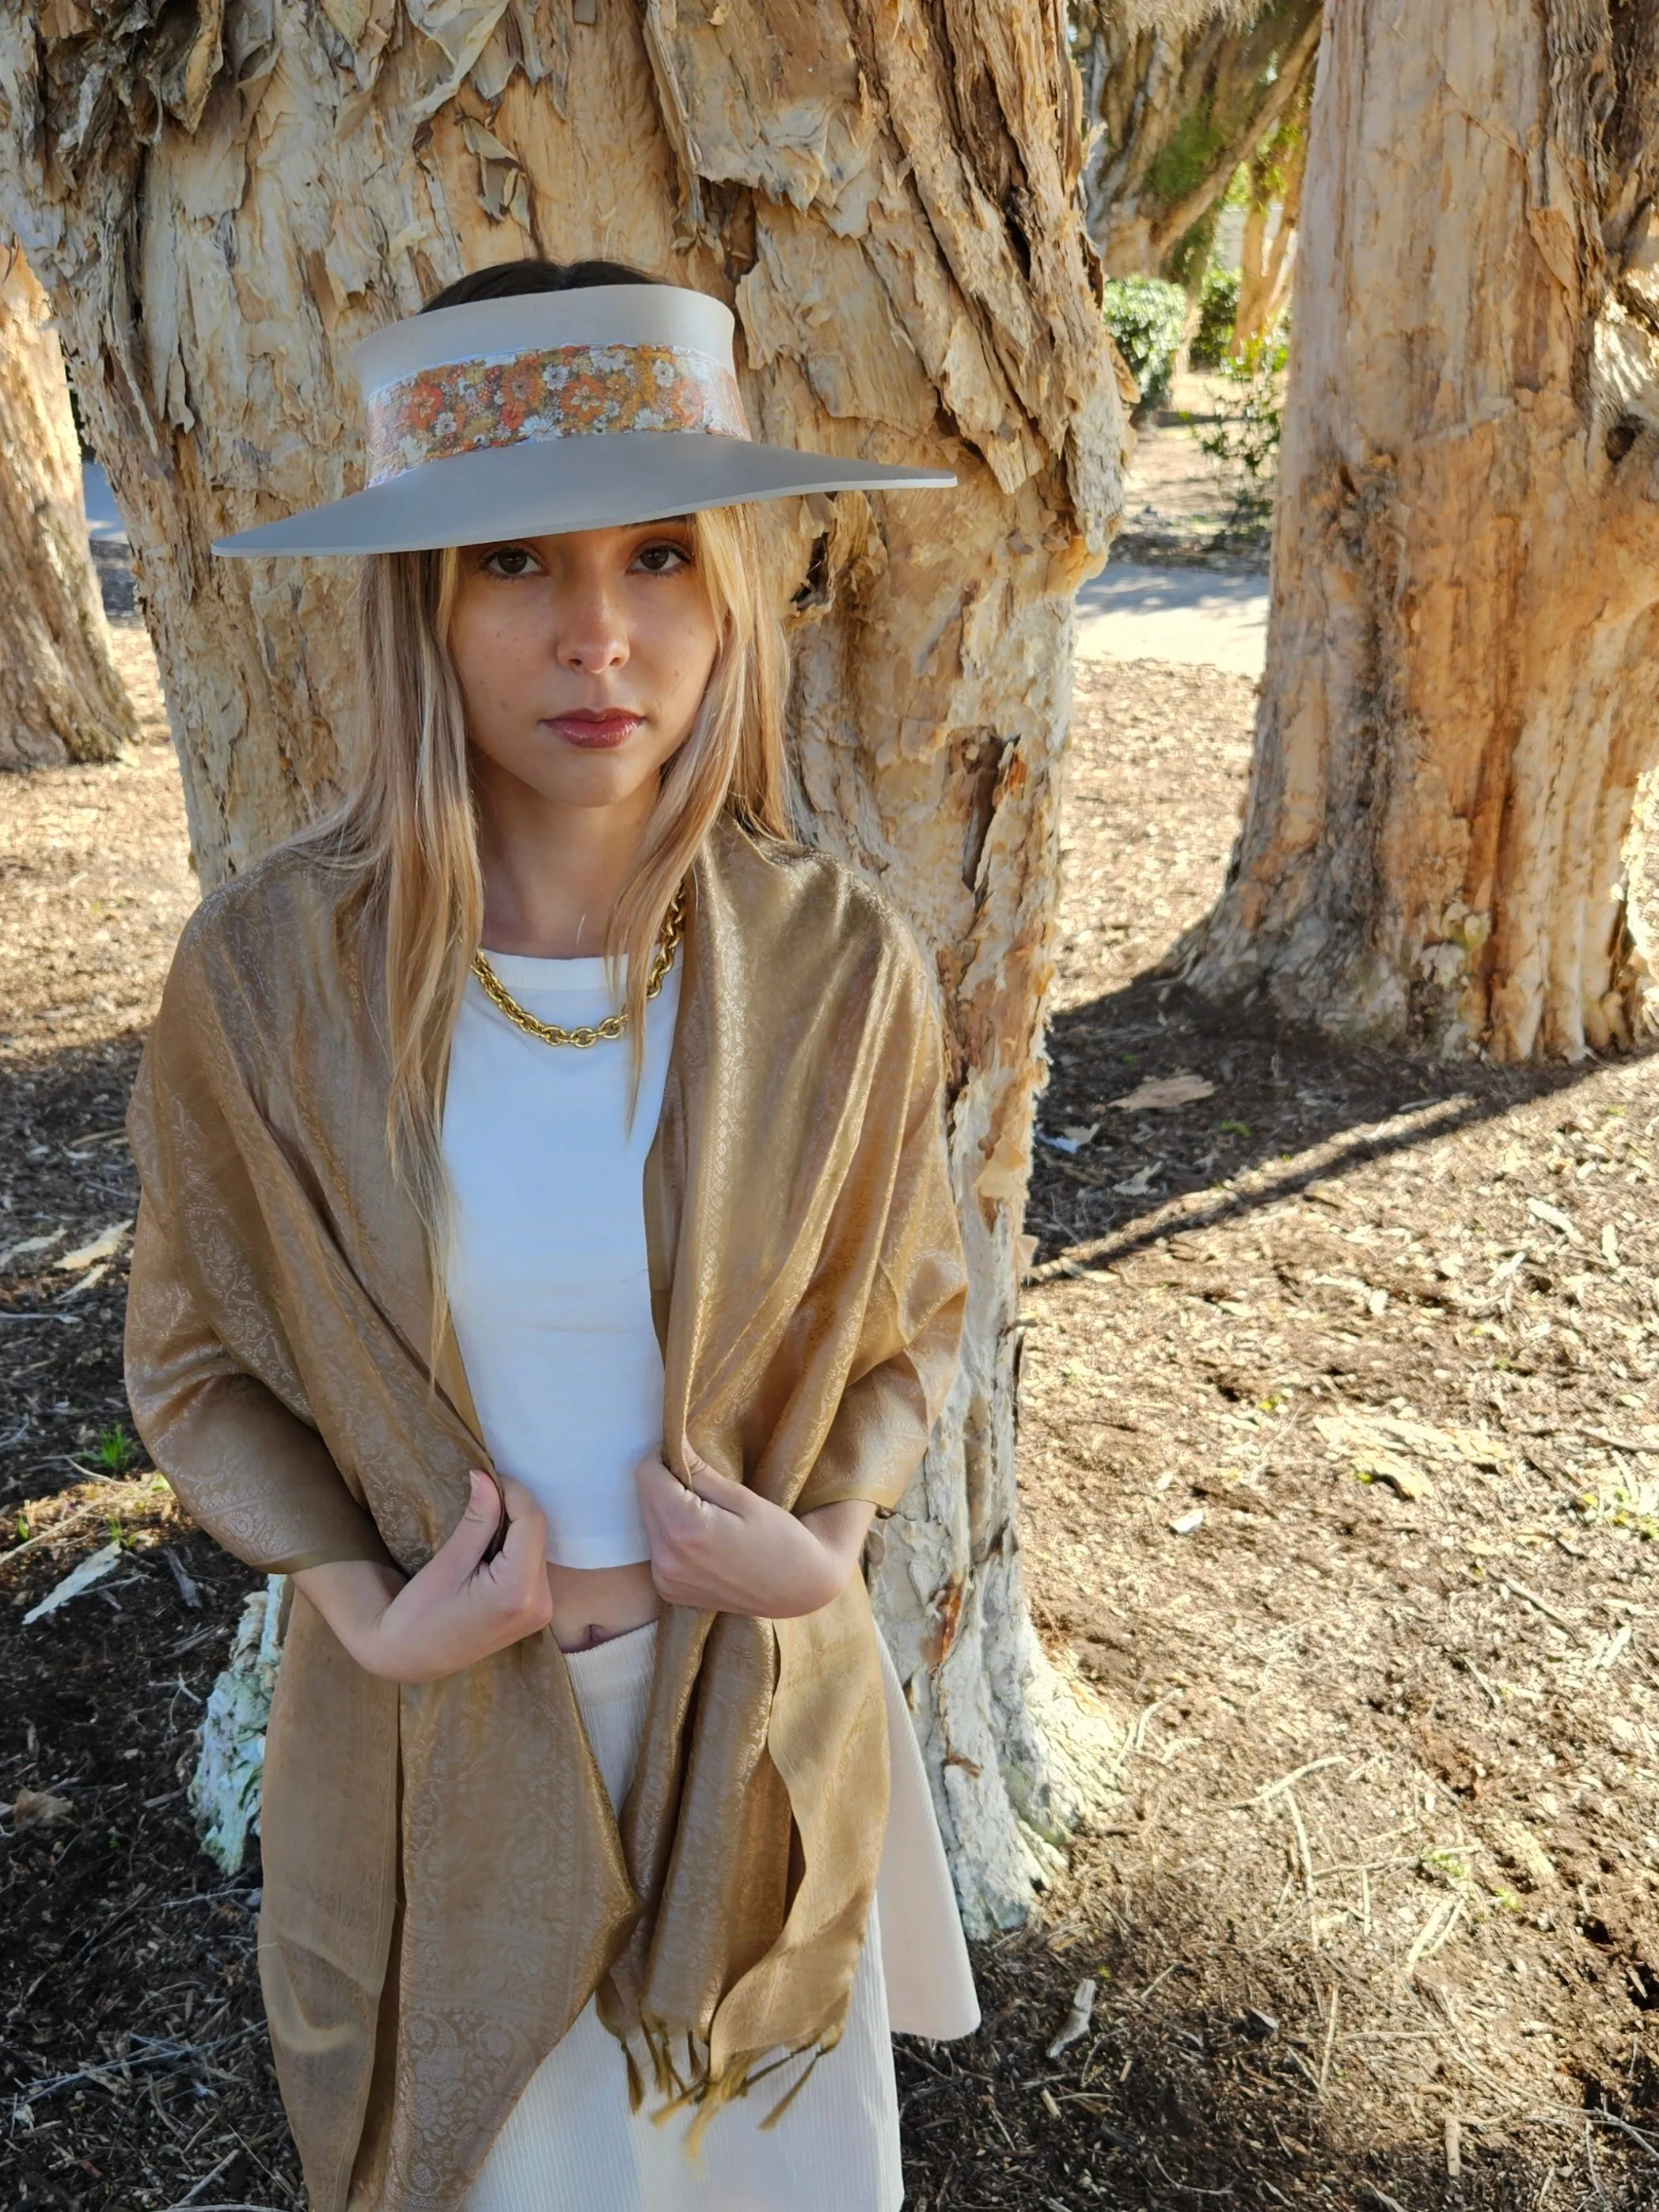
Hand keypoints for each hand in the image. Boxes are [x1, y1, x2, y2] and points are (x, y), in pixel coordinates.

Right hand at [292, 1471, 552, 1682]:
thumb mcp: (447, 1564)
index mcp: (518, 1591)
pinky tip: (492, 1544)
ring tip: (483, 1516)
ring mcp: (542, 1611)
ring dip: (516, 1525)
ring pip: (538, 1546)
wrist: (409, 1658)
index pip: (532, 1521)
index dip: (513, 1491)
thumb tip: (486, 1476)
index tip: (486, 1476)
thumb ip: (477, 1520)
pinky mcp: (536, 1612)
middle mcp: (541, 1603)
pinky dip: (517, 1546)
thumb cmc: (418, 1615)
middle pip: (538, 1533)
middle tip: (483, 1492)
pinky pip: (535, 1564)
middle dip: (514, 1506)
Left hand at [634, 1449, 874, 1618]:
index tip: (688, 1456)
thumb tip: (671, 1443)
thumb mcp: (743, 1498)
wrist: (799, 1589)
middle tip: (701, 1482)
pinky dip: (672, 1535)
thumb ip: (699, 1472)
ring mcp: (665, 1579)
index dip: (665, 1457)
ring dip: (667, 1508)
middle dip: (665, 1482)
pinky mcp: (668, 1590)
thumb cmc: (780, 1538)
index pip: (647, 1474)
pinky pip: (657, 1548)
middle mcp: (666, 1559)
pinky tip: (702, 1538)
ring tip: (705, 1511)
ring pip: (649, 1522)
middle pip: (644, 1498)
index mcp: (684, 1529)